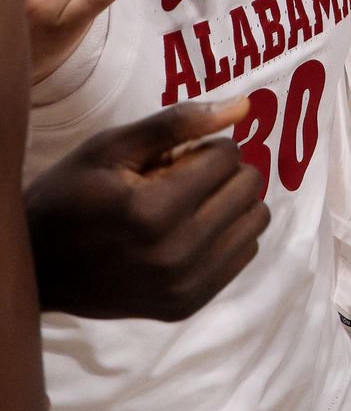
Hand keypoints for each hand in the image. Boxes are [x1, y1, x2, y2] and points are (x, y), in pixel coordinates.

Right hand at [27, 98, 267, 320]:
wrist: (36, 267)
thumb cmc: (70, 196)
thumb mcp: (111, 148)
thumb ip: (179, 123)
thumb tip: (245, 107)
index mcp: (153, 210)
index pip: (227, 157)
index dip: (204, 148)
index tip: (173, 159)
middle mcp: (175, 254)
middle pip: (247, 187)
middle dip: (222, 173)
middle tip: (182, 181)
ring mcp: (184, 285)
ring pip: (254, 220)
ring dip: (231, 204)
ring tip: (190, 206)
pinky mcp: (188, 304)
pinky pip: (244, 253)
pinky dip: (227, 235)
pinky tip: (191, 232)